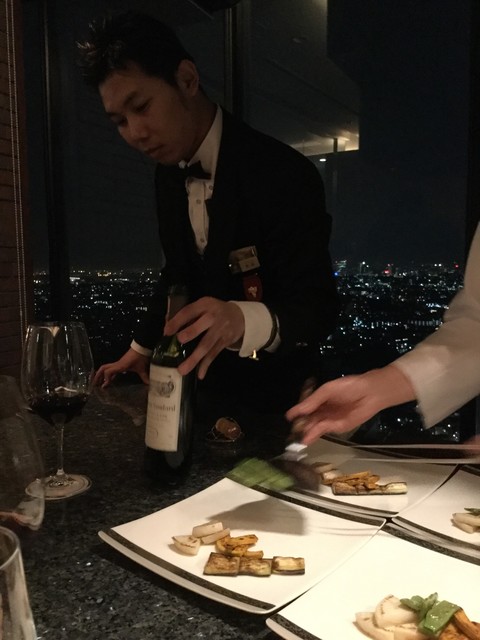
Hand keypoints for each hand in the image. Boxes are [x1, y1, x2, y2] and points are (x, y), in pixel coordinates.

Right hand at [93, 348, 149, 386]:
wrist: (141, 348)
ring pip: (106, 368)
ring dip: (101, 374)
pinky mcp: (120, 363)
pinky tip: (110, 380)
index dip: (106, 379)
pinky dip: (109, 374)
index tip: (106, 385)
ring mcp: (118, 363)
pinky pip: (112, 369)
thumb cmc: (140, 357)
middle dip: (98, 376)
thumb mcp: (142, 368)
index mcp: (120, 366)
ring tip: (99, 382)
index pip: (108, 372)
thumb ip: (145, 377)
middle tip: (94, 384)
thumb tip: (149, 385)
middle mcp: (117, 364)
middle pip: (103, 368)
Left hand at [163, 297, 244, 379]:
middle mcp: (213, 317)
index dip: (178, 320)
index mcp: (204, 305)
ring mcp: (220, 331)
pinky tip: (200, 374)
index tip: (167, 331)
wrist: (240, 316)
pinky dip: (206, 365)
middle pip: (202, 325)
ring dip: (195, 358)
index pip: (189, 311)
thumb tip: (167, 325)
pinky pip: (214, 354)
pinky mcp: (224, 342)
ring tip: (182, 370)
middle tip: (180, 340)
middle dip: (191, 332)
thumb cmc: (214, 311)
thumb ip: (187, 315)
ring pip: (207, 345)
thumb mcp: (203, 306)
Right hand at [285, 365, 415, 444]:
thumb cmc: (349, 386)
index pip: (305, 407)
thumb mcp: (327, 390)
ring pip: (315, 426)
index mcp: (320, 399)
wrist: (370, 393)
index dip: (297, 412)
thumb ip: (313, 400)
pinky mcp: (338, 426)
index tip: (288, 417)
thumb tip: (298, 410)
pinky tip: (307, 437)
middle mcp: (324, 410)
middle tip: (292, 432)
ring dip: (306, 432)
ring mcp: (330, 419)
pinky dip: (315, 433)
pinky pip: (324, 429)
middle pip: (309, 419)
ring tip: (298, 438)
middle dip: (300, 425)